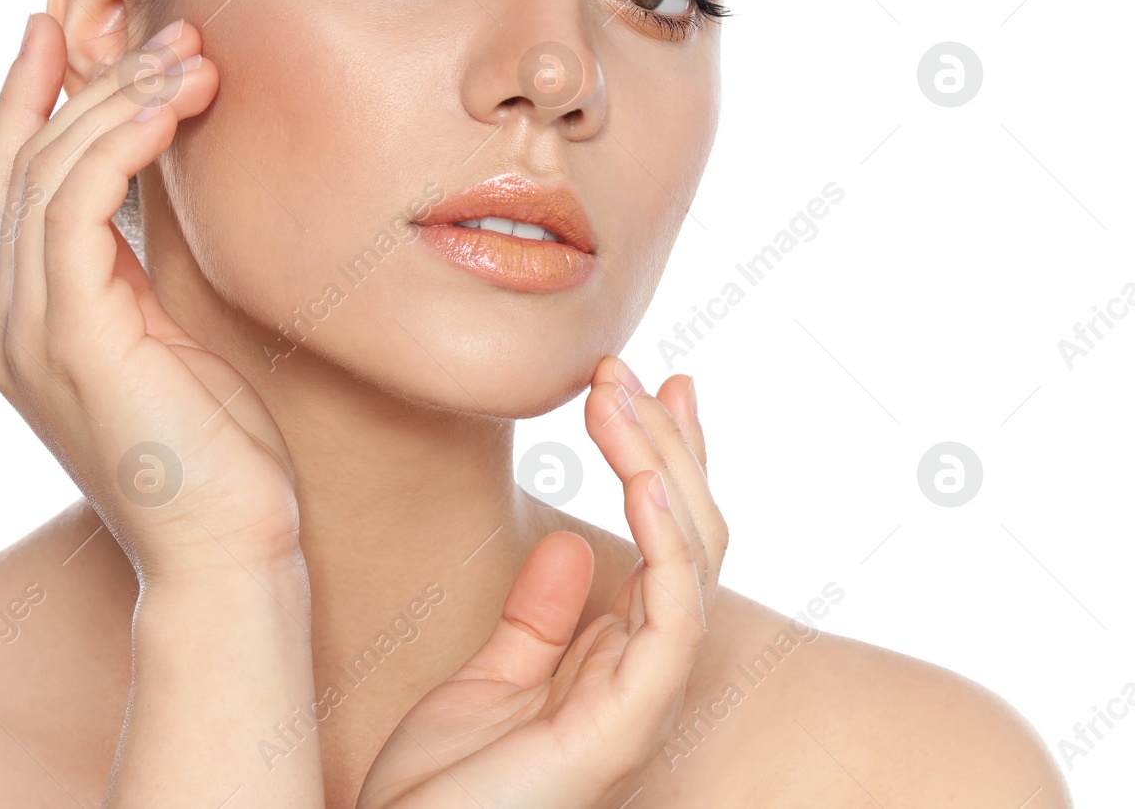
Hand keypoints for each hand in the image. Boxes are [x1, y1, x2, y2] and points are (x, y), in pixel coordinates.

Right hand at [0, 12, 302, 582]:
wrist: (226, 556)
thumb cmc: (218, 459)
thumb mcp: (171, 345)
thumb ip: (138, 277)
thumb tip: (152, 193)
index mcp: (30, 328)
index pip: (11, 190)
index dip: (28, 103)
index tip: (59, 28)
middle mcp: (12, 327)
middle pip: (15, 167)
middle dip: (78, 80)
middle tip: (160, 25)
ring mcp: (31, 336)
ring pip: (45, 175)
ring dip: (115, 99)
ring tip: (188, 52)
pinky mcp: (73, 342)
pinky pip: (77, 210)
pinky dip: (116, 143)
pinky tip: (169, 103)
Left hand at [358, 359, 725, 807]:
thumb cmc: (443, 790)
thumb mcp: (487, 682)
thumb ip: (536, 618)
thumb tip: (568, 546)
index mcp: (616, 660)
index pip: (667, 540)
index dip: (666, 459)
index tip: (648, 383)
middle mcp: (641, 674)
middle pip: (691, 536)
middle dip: (669, 443)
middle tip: (630, 367)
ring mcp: (639, 699)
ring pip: (691, 560)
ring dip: (662, 465)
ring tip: (622, 396)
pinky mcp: (622, 725)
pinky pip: (671, 619)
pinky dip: (667, 541)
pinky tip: (642, 478)